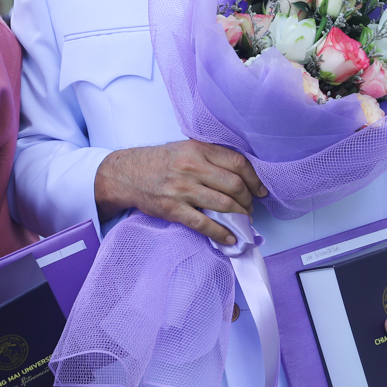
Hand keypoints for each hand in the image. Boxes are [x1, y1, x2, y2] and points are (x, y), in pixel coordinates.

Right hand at [94, 141, 265, 244]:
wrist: (126, 174)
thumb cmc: (159, 161)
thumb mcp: (185, 148)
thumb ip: (210, 156)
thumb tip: (241, 173)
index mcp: (198, 149)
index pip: (237, 163)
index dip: (254, 179)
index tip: (260, 190)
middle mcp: (192, 167)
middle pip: (234, 185)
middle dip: (248, 201)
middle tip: (250, 208)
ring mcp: (182, 189)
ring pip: (224, 205)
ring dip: (239, 217)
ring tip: (242, 221)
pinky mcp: (173, 209)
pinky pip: (204, 224)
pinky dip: (221, 233)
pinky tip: (229, 238)